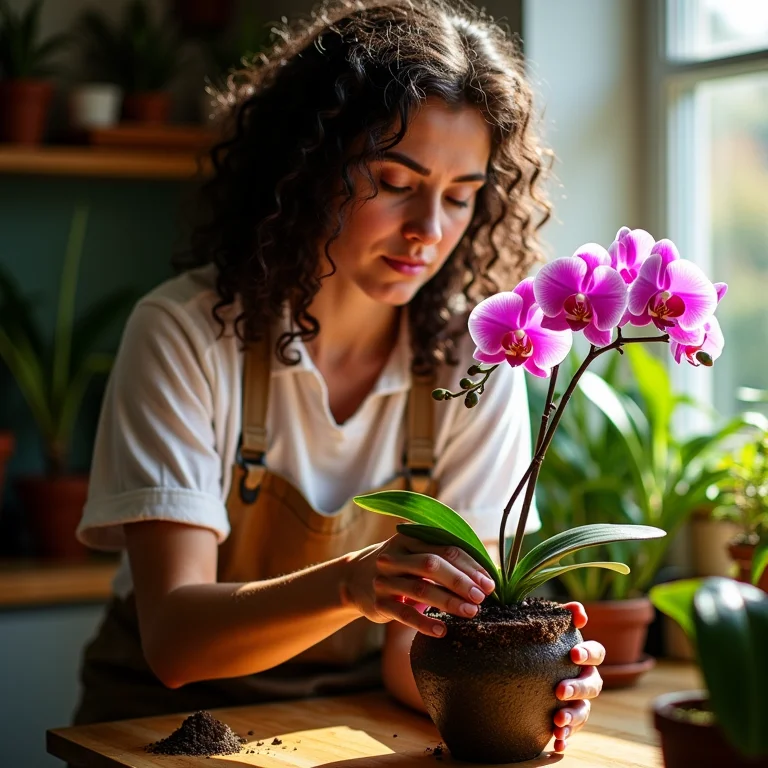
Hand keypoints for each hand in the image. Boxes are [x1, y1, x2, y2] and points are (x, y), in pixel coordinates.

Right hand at [342, 535, 496, 635]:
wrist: (353, 578)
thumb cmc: (400, 566)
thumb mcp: (416, 553)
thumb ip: (444, 558)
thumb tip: (485, 577)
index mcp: (410, 538)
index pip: (445, 548)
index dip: (470, 565)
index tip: (489, 583)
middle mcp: (395, 555)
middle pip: (432, 564)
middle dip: (460, 581)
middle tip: (482, 597)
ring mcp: (384, 579)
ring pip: (419, 589)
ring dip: (448, 601)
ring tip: (470, 612)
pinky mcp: (378, 602)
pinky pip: (403, 613)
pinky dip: (424, 623)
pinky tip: (442, 630)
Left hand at [552, 601, 604, 752]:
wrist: (527, 670)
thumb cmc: (542, 643)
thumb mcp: (547, 627)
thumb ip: (562, 616)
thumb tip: (578, 609)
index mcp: (583, 656)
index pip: (596, 652)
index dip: (588, 653)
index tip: (574, 654)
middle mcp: (586, 678)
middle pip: (593, 684)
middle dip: (578, 688)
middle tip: (559, 690)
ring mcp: (579, 701)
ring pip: (584, 711)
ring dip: (573, 717)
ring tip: (557, 723)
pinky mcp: (568, 719)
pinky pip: (571, 731)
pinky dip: (566, 738)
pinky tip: (557, 744)